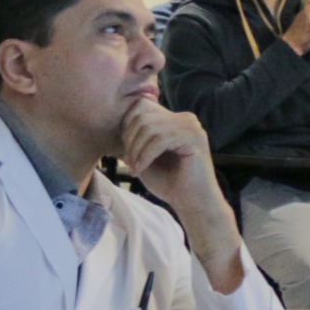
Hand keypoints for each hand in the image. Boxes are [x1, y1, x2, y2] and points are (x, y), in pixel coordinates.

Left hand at [117, 98, 238, 283]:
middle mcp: (185, 118)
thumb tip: (114, 124)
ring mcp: (191, 126)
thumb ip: (133, 139)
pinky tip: (141, 169)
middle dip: (130, 140)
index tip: (126, 152)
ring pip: (150, 127)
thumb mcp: (144, 157)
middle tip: (128, 162)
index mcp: (174, 119)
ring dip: (136, 150)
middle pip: (143, 115)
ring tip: (135, 168)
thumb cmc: (168, 182)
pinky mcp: (195, 137)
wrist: (192, 203)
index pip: (142, 106)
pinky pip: (161, 139)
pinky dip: (145, 155)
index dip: (127, 127)